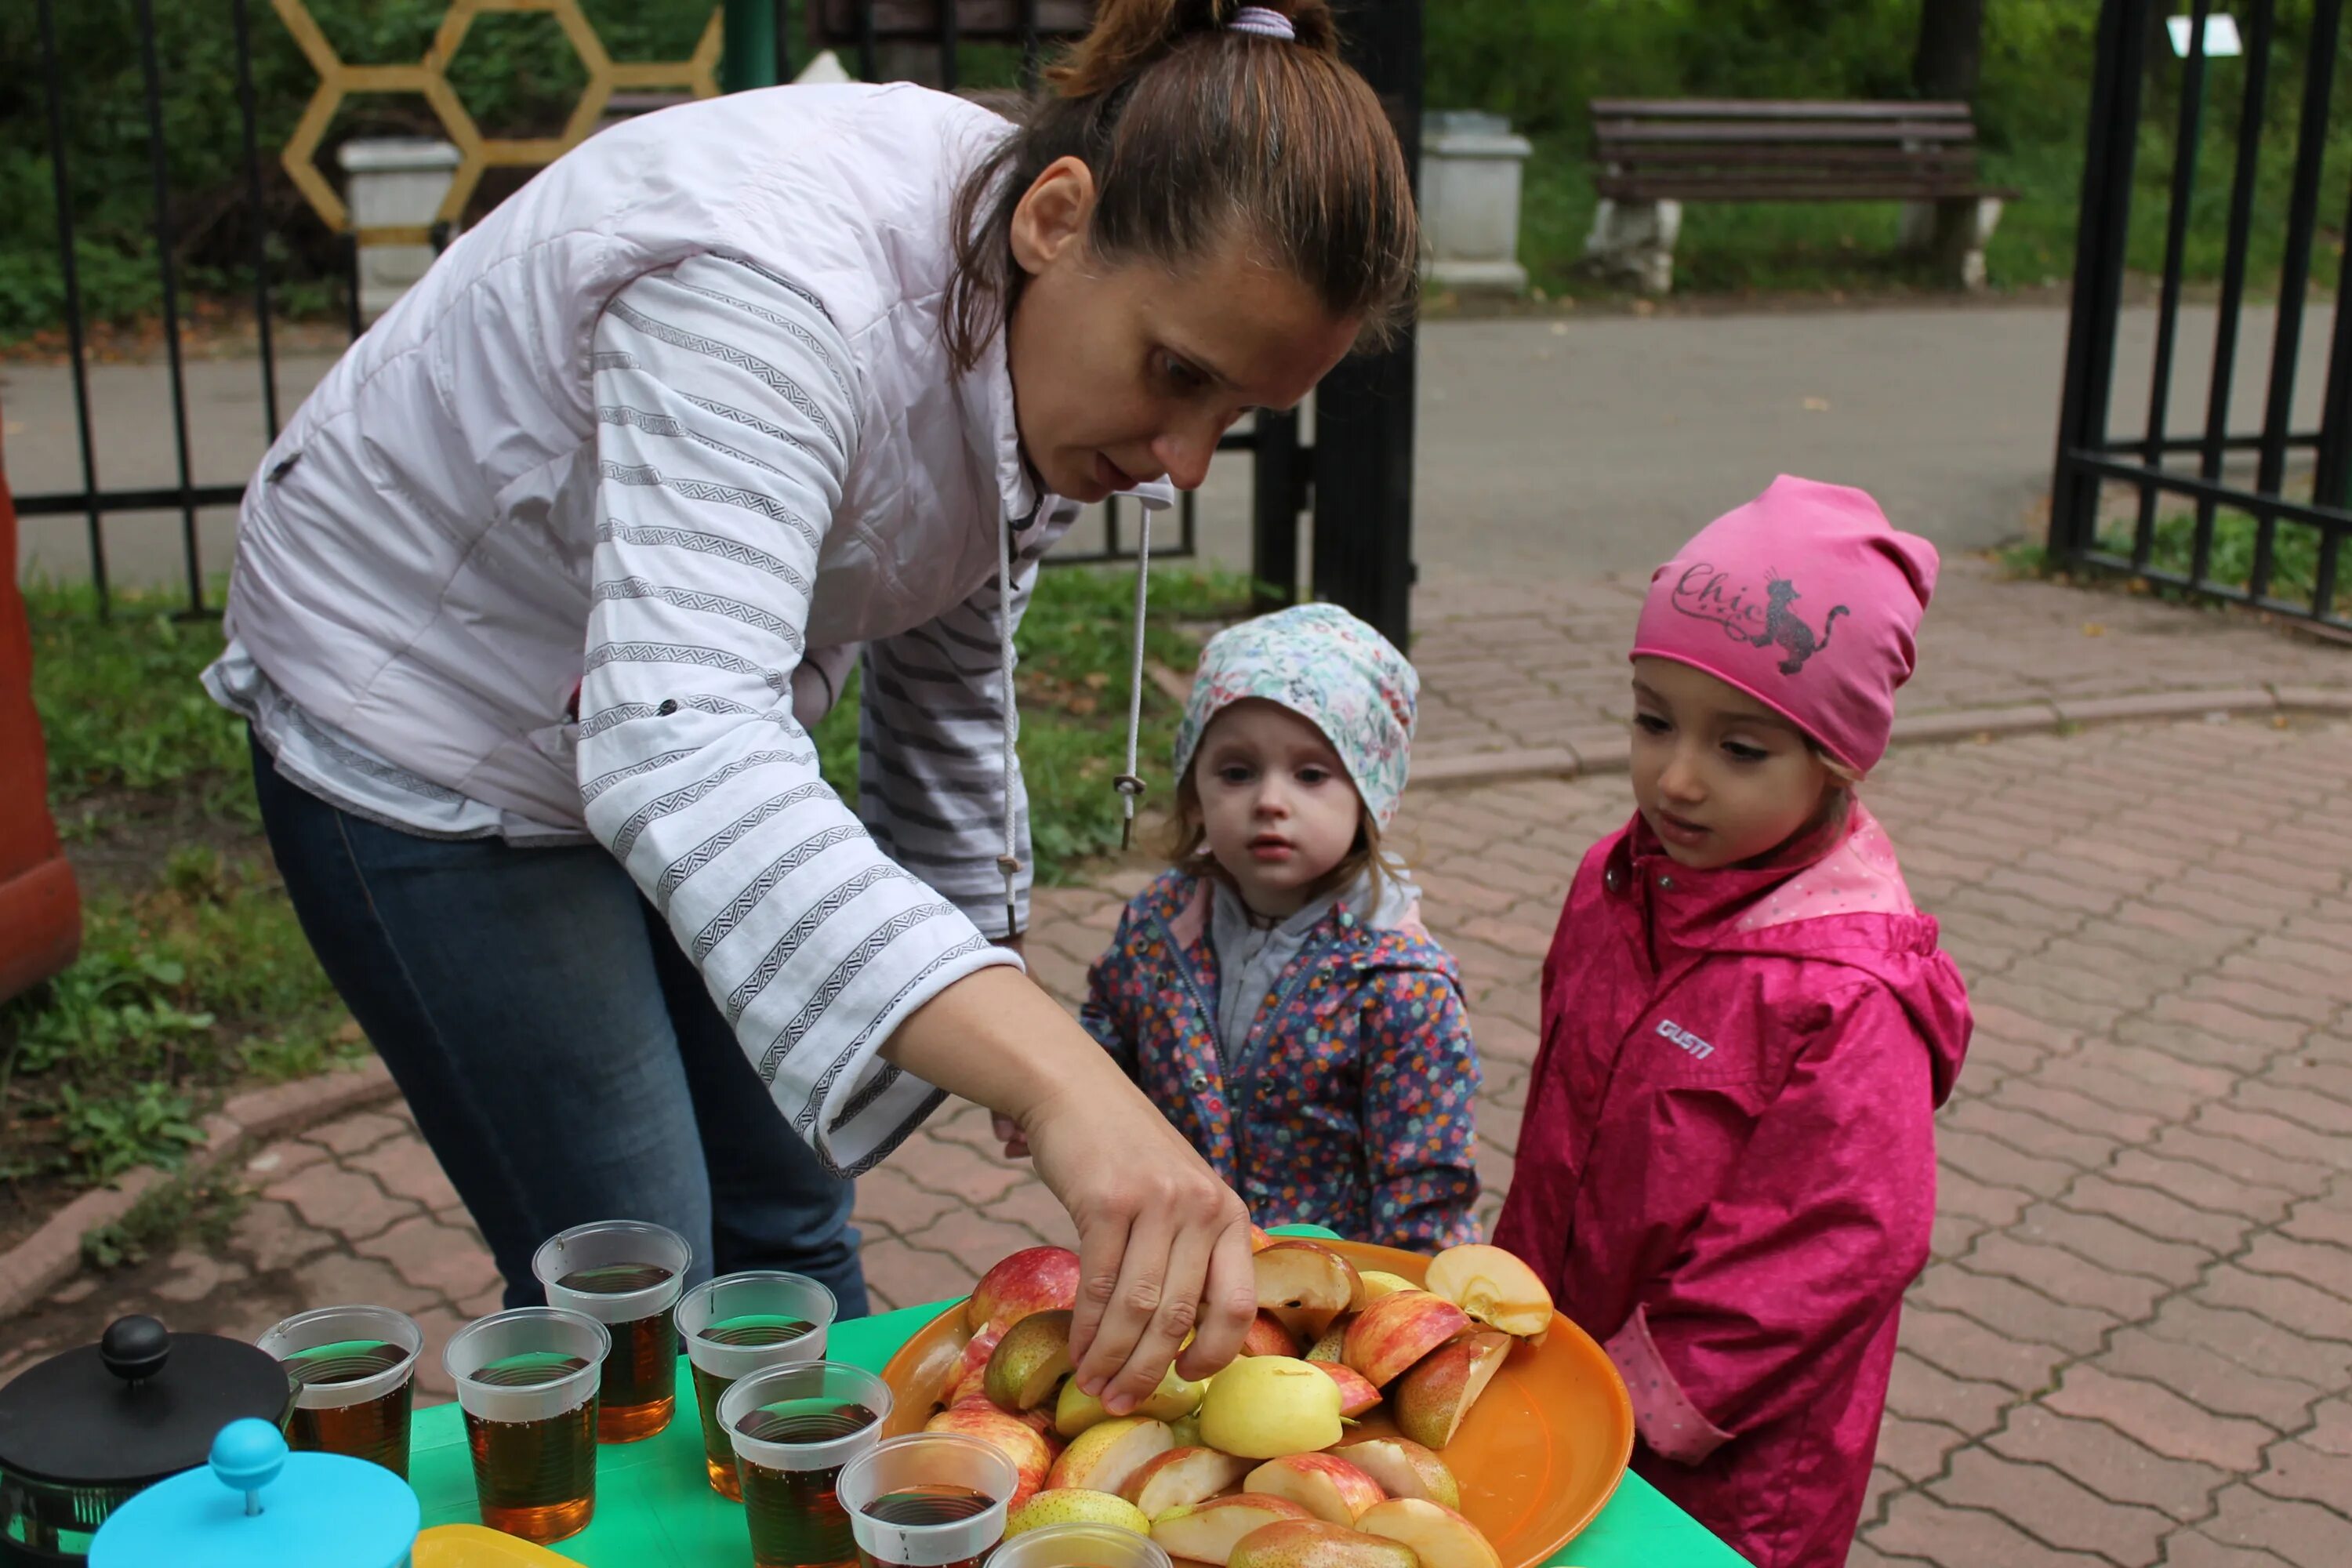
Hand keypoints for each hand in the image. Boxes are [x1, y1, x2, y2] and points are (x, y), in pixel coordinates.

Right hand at [880, 966, 1254, 1410]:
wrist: (1076, 1092)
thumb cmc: (1127, 1154)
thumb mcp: (1182, 1194)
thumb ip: (1192, 1251)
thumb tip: (1181, 1334)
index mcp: (1229, 1211)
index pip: (1239, 1303)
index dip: (1216, 1353)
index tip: (1187, 1379)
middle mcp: (1203, 1207)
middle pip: (1181, 1316)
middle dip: (1149, 1371)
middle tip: (1122, 1402)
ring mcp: (1157, 1203)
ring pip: (1139, 1308)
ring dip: (1113, 1358)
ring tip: (1095, 1386)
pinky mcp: (1108, 1201)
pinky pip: (1100, 1284)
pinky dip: (1086, 1328)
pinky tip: (1076, 1349)